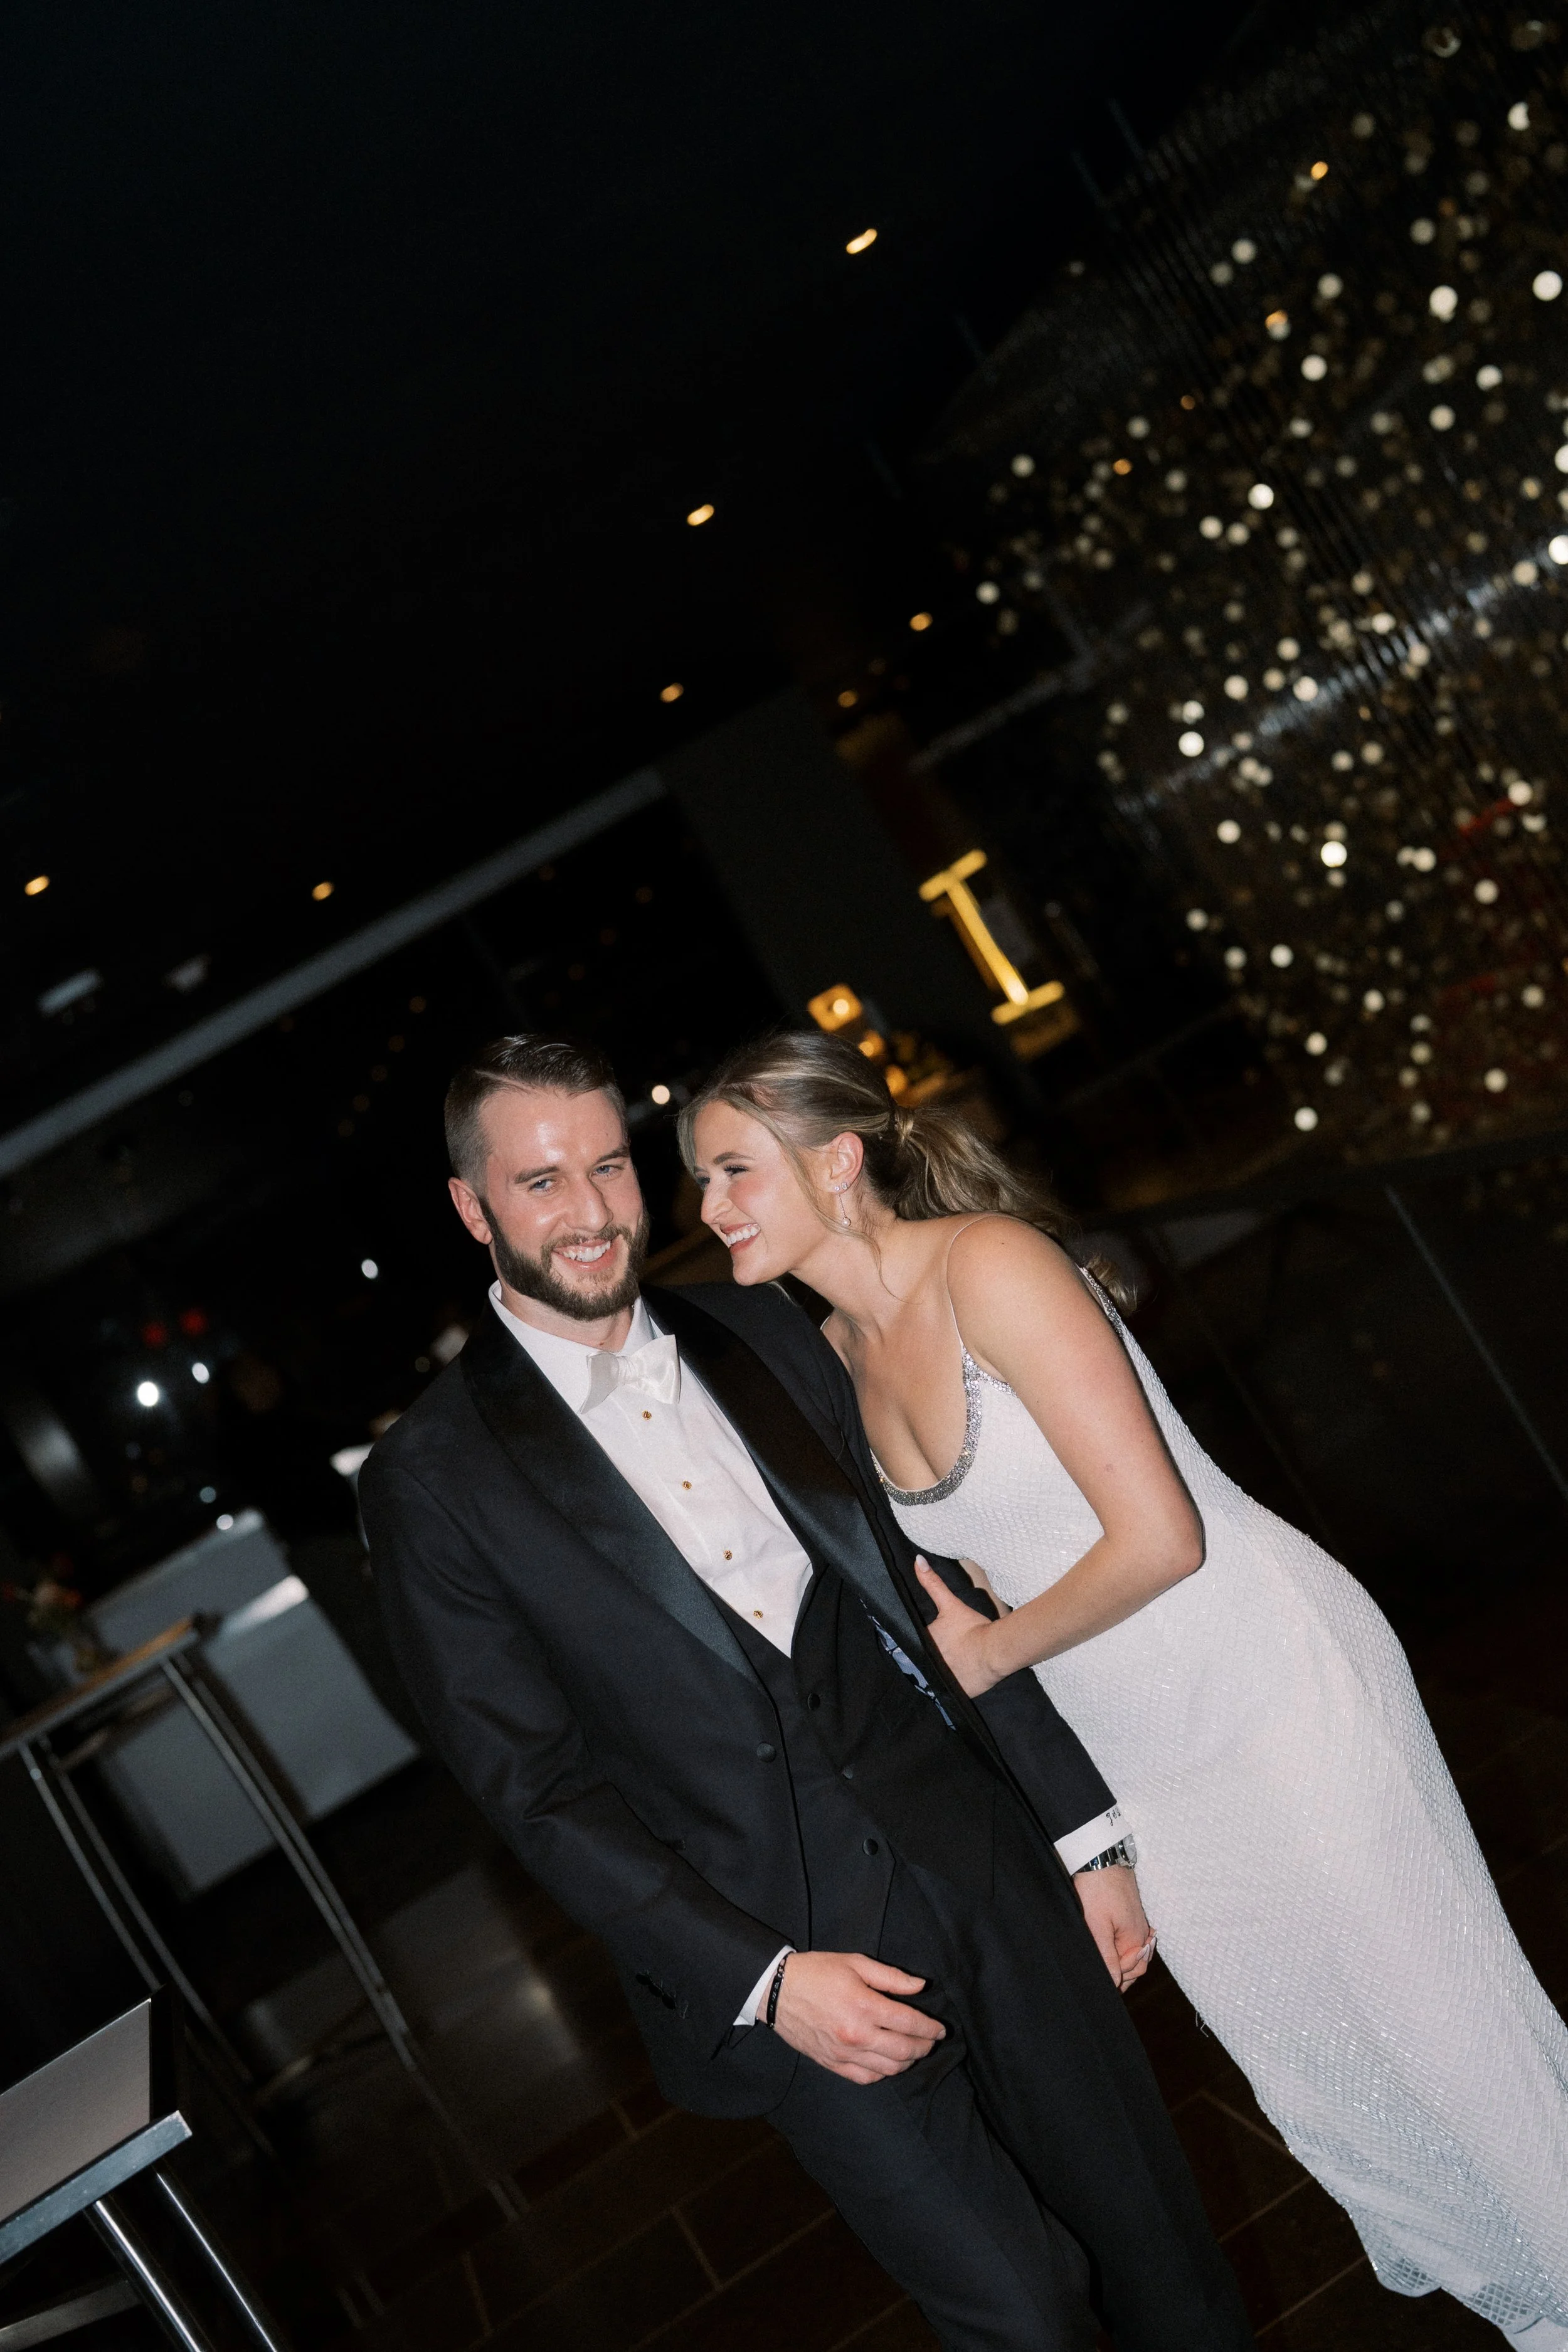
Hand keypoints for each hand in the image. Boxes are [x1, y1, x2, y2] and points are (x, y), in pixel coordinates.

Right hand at [771, 1950, 945, 2083]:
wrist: (777, 1991)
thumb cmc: (817, 1972)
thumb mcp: (855, 1963)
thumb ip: (891, 1977)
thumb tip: (920, 1987)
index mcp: (864, 2006)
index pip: (909, 2023)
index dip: (930, 2028)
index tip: (940, 2029)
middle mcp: (857, 2035)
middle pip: (904, 2050)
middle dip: (924, 2047)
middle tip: (931, 2040)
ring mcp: (844, 2053)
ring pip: (888, 2069)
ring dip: (907, 2062)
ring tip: (913, 2051)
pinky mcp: (832, 2064)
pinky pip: (866, 2078)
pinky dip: (883, 2074)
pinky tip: (888, 2063)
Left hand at [912, 1557, 1004, 1696]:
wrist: (994, 1650)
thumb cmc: (972, 1627)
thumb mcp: (950, 1604)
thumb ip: (932, 1584)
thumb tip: (917, 1561)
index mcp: (923, 1643)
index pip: (915, 1644)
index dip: (919, 1642)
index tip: (925, 1641)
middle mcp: (928, 1663)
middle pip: (923, 1661)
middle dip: (926, 1658)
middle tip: (941, 1653)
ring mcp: (940, 1680)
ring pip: (934, 1676)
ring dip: (937, 1672)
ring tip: (948, 1668)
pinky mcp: (953, 1692)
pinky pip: (947, 1691)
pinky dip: (949, 1687)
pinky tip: (955, 1681)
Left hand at [1073, 1864, 1155, 1992]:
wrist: (1100, 1858)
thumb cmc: (1097, 1890)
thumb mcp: (1097, 1926)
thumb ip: (1107, 1957)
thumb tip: (1114, 1984)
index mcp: (1136, 1939)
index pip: (1131, 1972)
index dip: (1116, 1980)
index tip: (1099, 1982)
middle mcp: (1142, 1933)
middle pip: (1136, 1965)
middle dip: (1121, 1973)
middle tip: (1100, 1975)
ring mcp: (1138, 1923)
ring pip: (1133, 1952)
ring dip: (1120, 1961)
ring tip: (1103, 1962)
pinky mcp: (1131, 1914)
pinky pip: (1130, 1939)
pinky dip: (1121, 1948)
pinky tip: (1108, 1947)